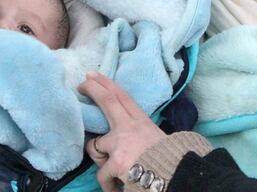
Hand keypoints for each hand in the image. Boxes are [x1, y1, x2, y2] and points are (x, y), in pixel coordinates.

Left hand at [80, 72, 166, 191]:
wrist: (174, 175)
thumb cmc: (167, 160)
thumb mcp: (154, 139)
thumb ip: (136, 133)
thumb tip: (117, 135)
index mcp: (141, 121)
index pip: (122, 97)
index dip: (107, 84)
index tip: (93, 75)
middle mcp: (130, 127)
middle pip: (108, 101)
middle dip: (93, 89)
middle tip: (82, 84)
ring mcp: (120, 143)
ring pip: (95, 147)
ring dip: (100, 160)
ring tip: (115, 171)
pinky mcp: (115, 162)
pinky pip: (101, 174)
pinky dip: (108, 183)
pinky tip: (117, 187)